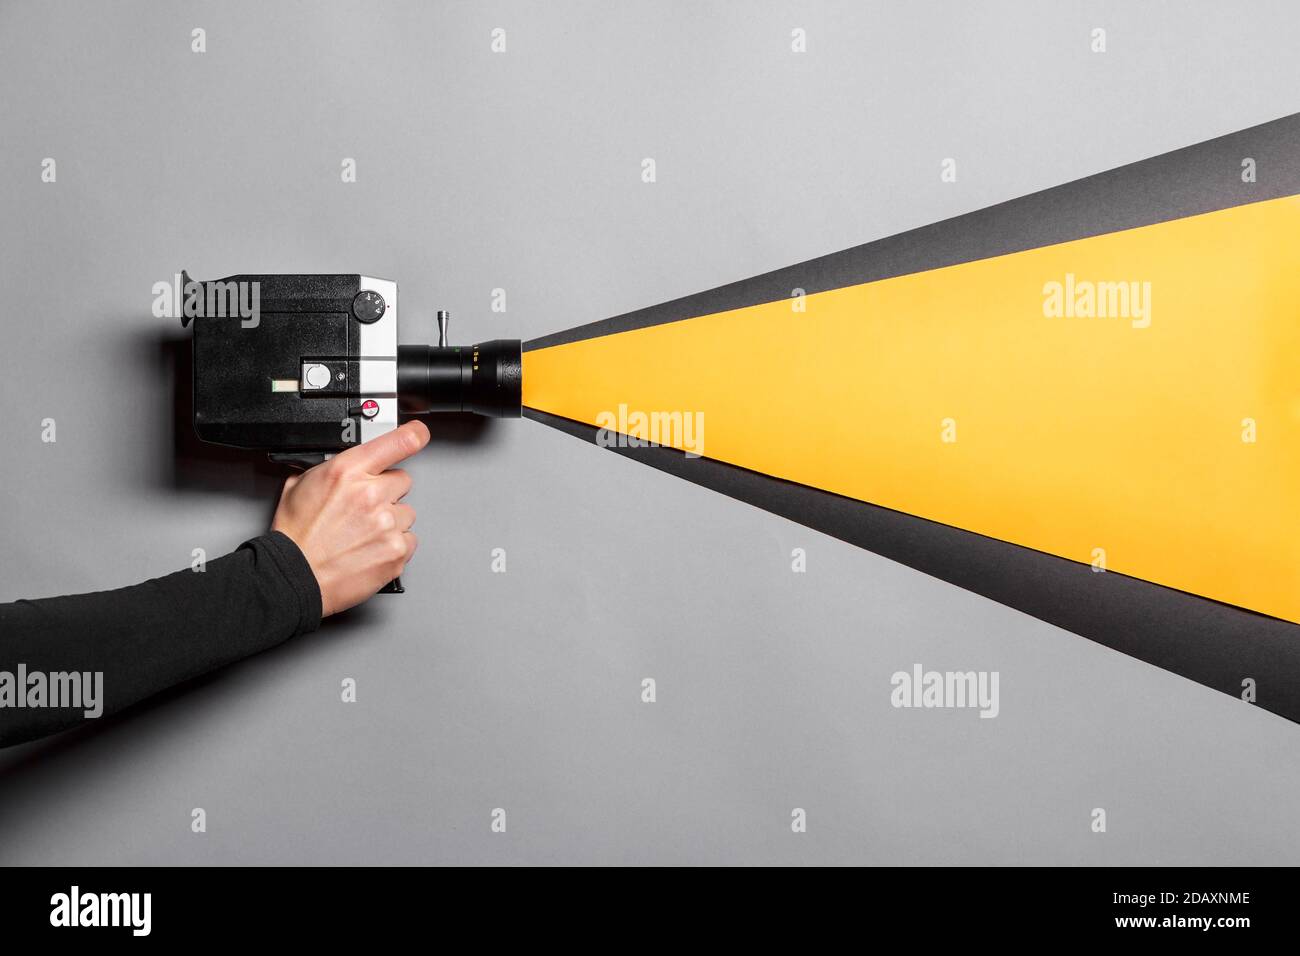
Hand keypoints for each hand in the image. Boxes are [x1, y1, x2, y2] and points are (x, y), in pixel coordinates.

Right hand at [271, 421, 430, 615]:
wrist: (295, 576)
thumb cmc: (296, 537)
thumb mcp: (300, 485)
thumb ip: (329, 469)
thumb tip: (346, 461)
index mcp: (347, 471)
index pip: (398, 442)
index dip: (414, 435)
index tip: (420, 433)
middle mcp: (371, 494)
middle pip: (403, 480)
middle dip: (387, 491)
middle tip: (365, 507)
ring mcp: (387, 524)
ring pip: (406, 513)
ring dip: (391, 520)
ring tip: (363, 532)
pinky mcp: (397, 550)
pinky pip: (409, 540)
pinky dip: (394, 545)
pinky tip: (371, 548)